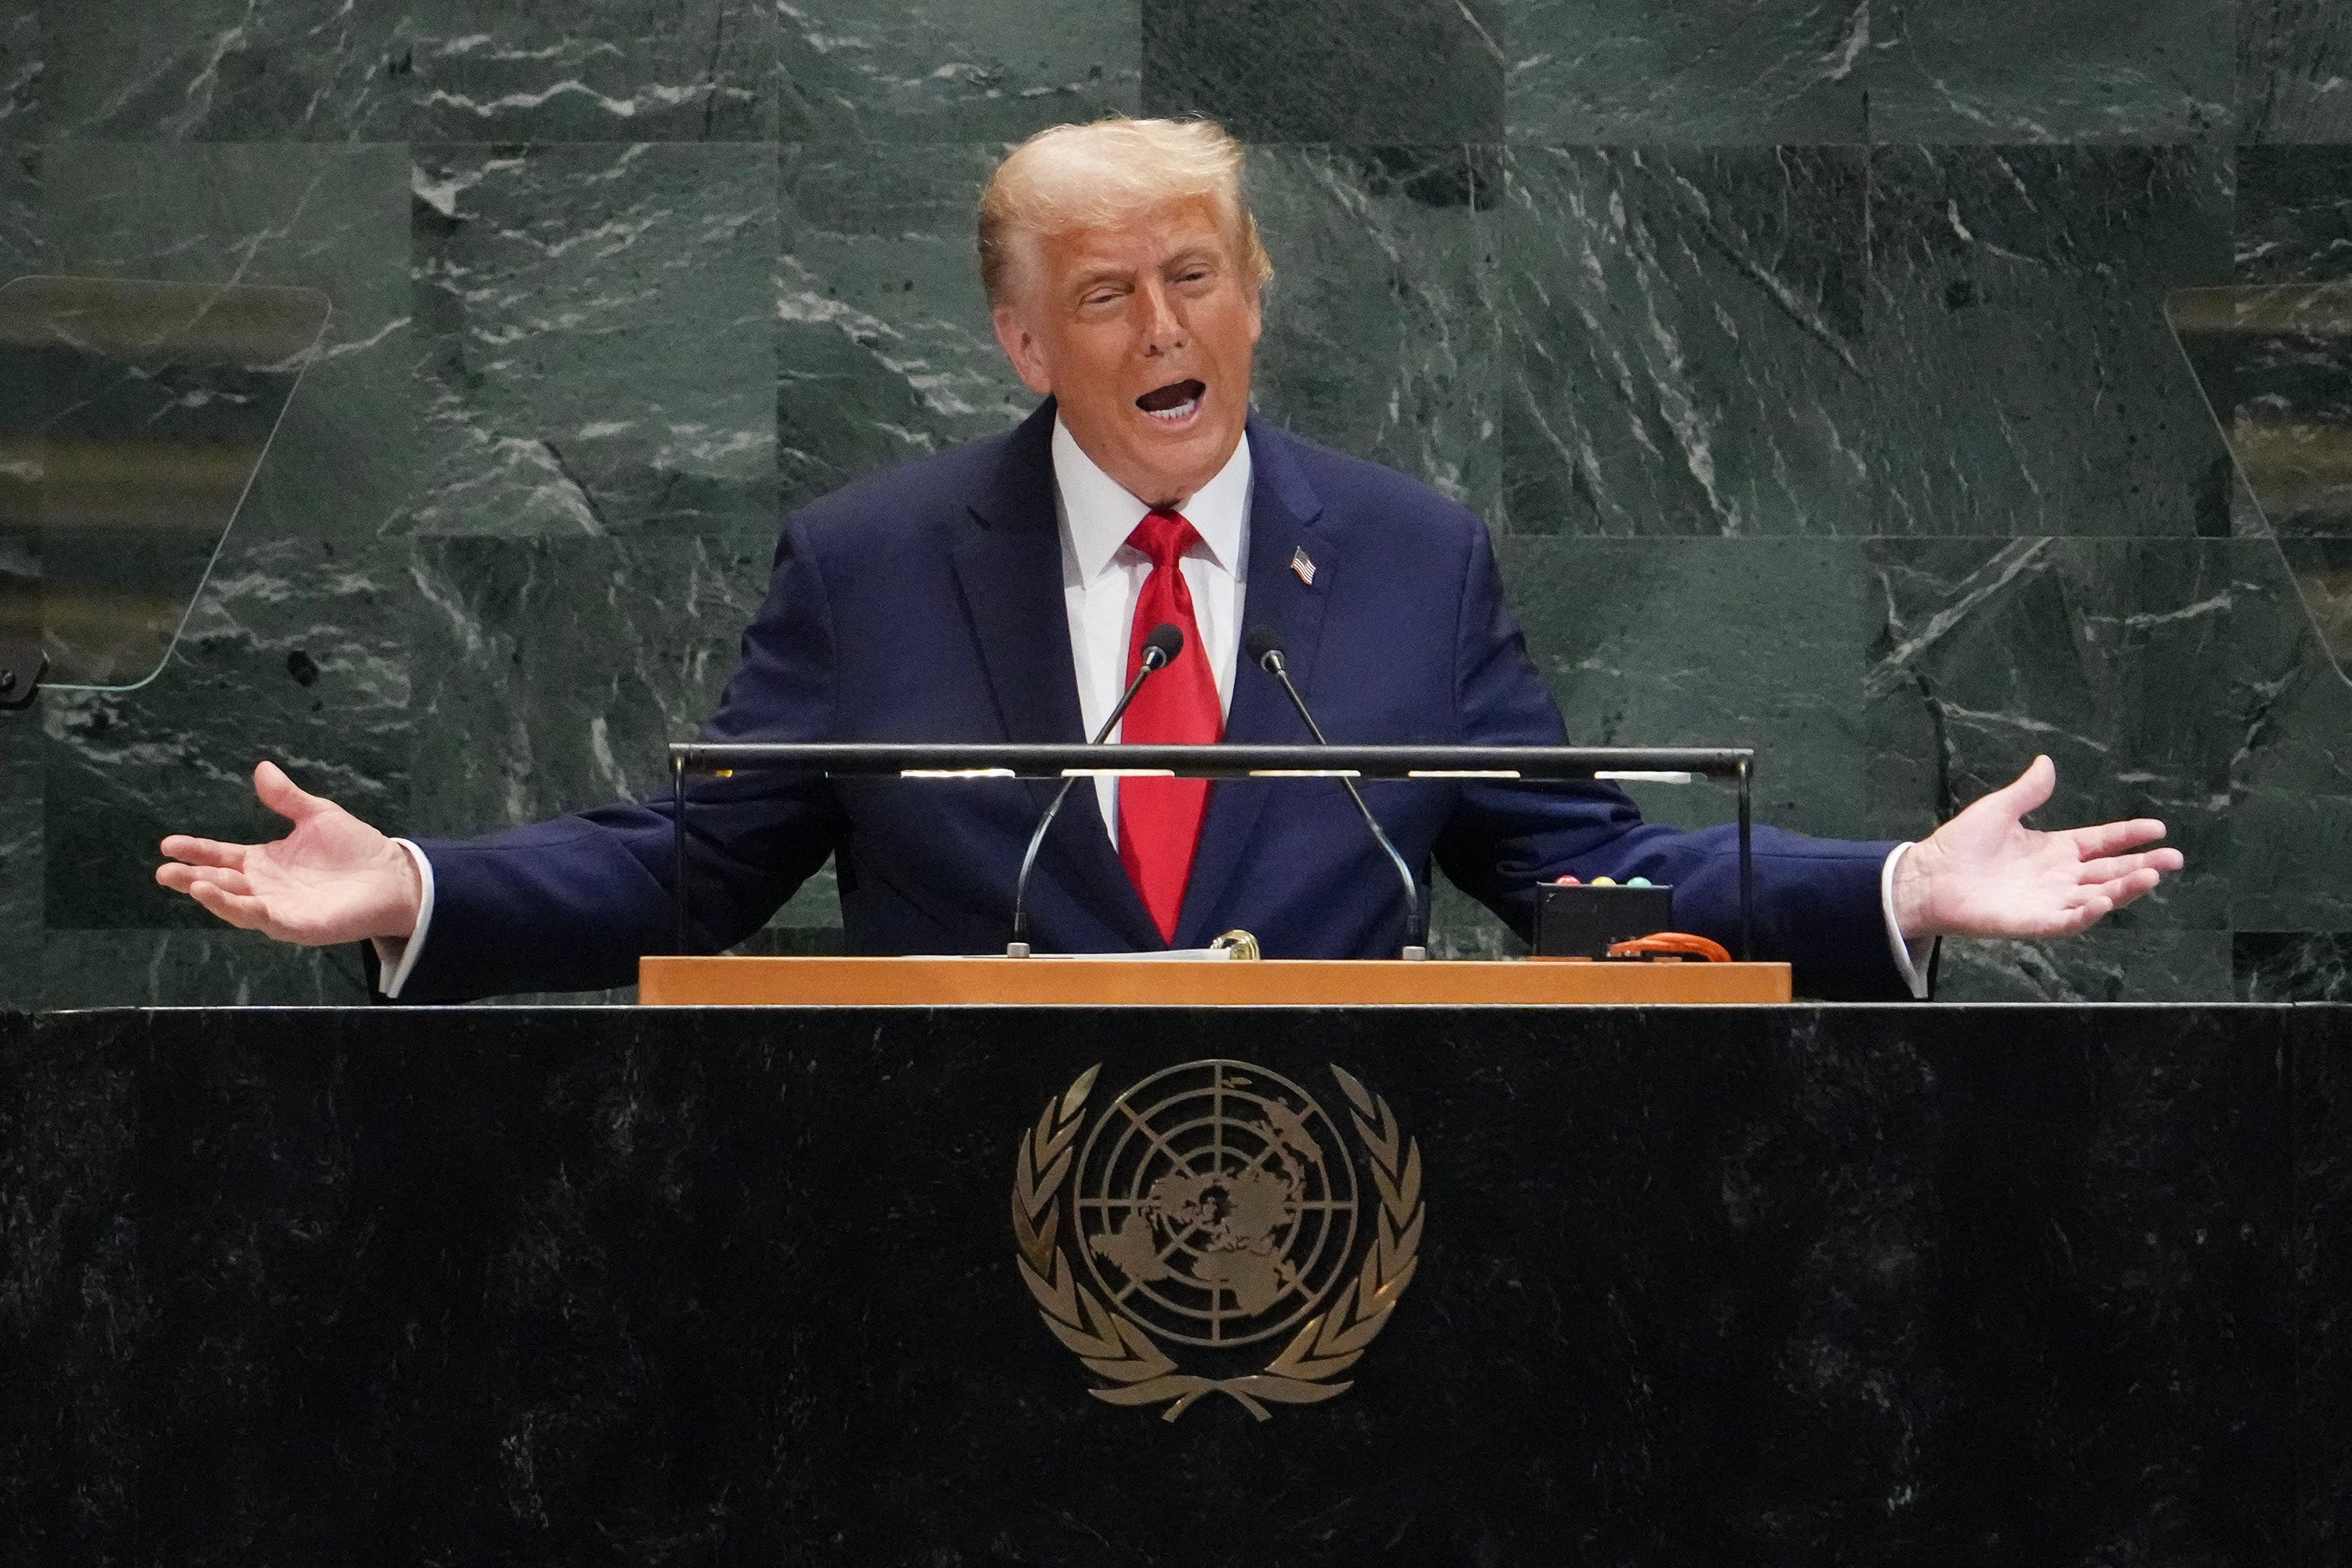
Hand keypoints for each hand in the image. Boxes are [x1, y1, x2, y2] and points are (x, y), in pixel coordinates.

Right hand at [155, 761, 422, 945]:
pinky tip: (226, 900)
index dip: (196, 850)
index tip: (168, 844)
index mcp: (264, 862)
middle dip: (190, 878)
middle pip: (220, 883)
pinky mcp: (298, 925)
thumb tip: (261, 768)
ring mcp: (279, 909)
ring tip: (191, 883)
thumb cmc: (355, 848)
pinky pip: (266, 920)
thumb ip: (287, 798)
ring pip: (237, 905)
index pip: (221, 856)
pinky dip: (244, 911)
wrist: (394, 876)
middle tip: (164, 871)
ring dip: (213, 897)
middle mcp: (265, 888)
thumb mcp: (317, 816)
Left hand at [1891, 755, 2183, 940]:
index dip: (2128, 835)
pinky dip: (2086, 913)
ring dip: (2125, 889)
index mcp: (2054, 849)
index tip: (2158, 828)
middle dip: (2142, 865)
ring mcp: (2048, 901)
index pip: (2101, 842)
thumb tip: (2046, 762)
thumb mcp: (1999, 810)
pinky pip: (2066, 920)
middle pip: (2109, 872)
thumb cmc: (1960, 845)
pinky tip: (2104, 901)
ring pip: (2097, 896)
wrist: (1927, 876)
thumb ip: (2027, 791)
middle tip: (2175, 859)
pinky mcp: (2032, 921)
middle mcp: (2058, 877)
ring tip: (2151, 876)